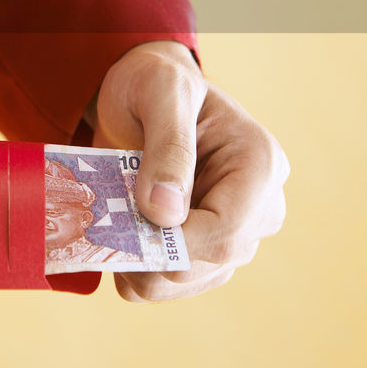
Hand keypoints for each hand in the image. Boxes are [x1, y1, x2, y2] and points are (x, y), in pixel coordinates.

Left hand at [89, 40, 288, 301]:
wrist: (142, 93)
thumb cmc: (155, 83)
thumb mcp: (160, 94)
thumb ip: (167, 147)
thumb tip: (165, 214)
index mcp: (260, 163)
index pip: (228, 230)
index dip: (177, 242)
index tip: (127, 227)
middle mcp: (260, 205)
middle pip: (211, 262)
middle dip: (153, 256)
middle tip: (106, 229)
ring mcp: (236, 231)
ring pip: (190, 281)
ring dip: (141, 268)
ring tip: (109, 228)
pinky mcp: (208, 249)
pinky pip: (174, 284)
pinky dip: (139, 273)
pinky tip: (119, 239)